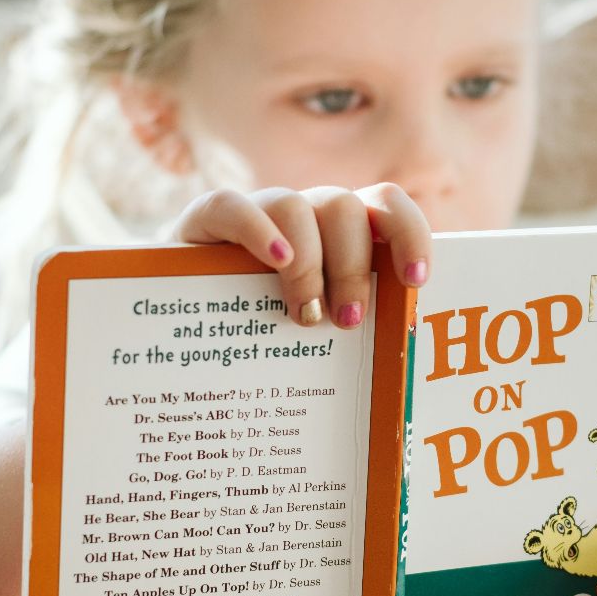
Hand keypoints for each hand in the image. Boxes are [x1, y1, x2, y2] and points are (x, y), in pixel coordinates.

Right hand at [163, 184, 431, 328]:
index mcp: (340, 234)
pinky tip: (276, 263)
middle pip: (345, 208)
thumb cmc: (262, 337)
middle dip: (355, 266)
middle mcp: (304, 214)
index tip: (416, 280)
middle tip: (348, 321)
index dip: (409, 233)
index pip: (385, 206)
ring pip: (298, 206)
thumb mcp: (312, 333)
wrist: (180, 326)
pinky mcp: (206, 220)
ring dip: (311, 264)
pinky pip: (233, 206)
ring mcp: (256, 212)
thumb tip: (396, 389)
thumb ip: (348, 332)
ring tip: (305, 317)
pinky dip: (259, 231)